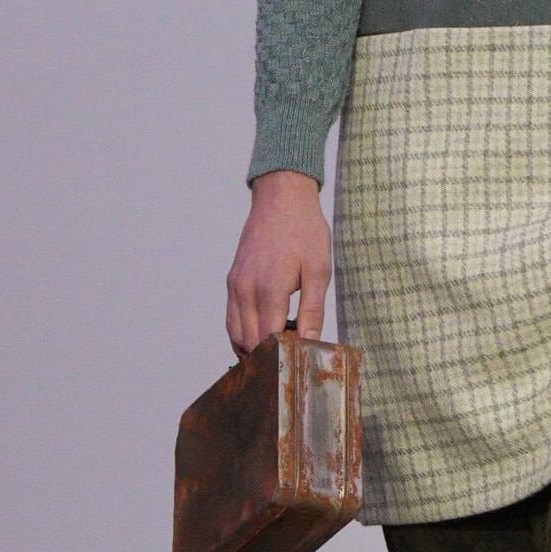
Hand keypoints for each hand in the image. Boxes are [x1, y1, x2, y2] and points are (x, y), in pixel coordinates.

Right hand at [225, 170, 331, 355]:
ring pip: (235, 333)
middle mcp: (244, 290)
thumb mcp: (319, 270)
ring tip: (283, 339)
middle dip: (271, 352)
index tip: (304, 351)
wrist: (281, 198)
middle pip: (249, 342)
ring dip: (255, 345)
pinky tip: (266, 329)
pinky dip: (244, 331)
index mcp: (268, 289)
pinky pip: (231, 318)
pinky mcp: (232, 280)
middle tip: (297, 346)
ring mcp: (234, 285)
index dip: (285, 353)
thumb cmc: (304, 231)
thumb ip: (313, 310)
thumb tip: (310, 341)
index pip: (268, 340)